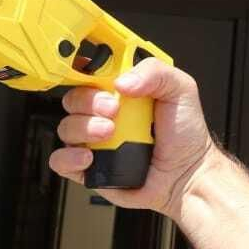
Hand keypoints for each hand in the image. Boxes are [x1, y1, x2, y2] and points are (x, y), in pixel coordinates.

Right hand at [49, 59, 221, 217]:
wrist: (187, 175)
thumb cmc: (186, 134)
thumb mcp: (181, 90)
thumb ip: (155, 73)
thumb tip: (123, 81)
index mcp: (123, 91)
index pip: (91, 73)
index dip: (88, 72)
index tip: (101, 79)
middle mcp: (106, 113)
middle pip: (74, 98)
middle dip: (89, 102)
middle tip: (114, 110)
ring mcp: (95, 139)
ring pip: (66, 126)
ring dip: (84, 128)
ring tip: (110, 133)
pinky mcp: (89, 165)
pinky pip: (61, 159)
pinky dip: (69, 157)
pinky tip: (90, 156)